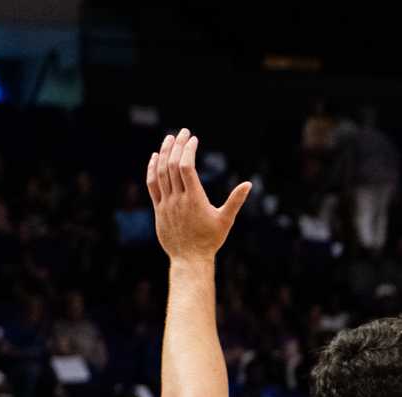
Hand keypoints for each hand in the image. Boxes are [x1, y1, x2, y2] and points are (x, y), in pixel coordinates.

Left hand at [147, 129, 249, 263]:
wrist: (190, 259)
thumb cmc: (210, 240)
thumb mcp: (226, 220)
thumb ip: (236, 200)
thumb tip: (249, 183)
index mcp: (194, 199)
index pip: (186, 167)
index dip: (188, 150)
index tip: (194, 139)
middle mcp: (178, 199)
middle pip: (172, 165)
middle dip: (178, 145)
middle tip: (183, 132)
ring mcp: (166, 204)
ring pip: (161, 173)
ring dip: (164, 153)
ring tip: (170, 139)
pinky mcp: (158, 209)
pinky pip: (152, 185)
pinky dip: (152, 169)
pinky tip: (156, 157)